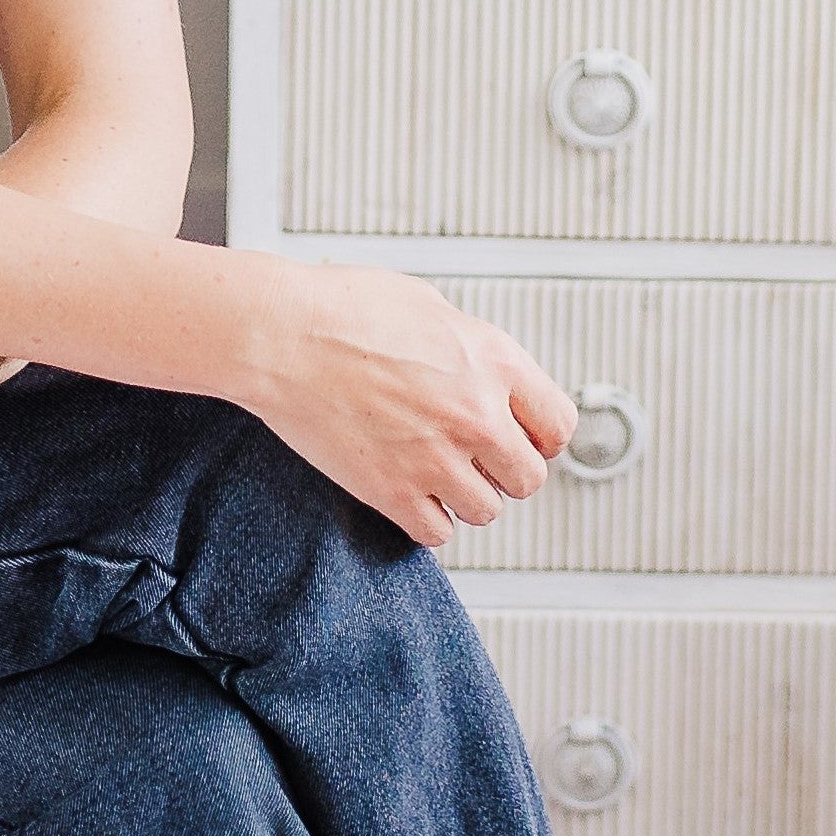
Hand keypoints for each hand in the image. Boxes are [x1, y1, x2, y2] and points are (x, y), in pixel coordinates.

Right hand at [236, 265, 572, 547]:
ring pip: (487, 510)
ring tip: (431, 467)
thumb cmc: (337, 307)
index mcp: (492, 359)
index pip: (558, 425)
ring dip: (463, 494)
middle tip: (471, 454)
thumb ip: (468, 345)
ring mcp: (437, 458)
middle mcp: (476, 415)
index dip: (539, 434)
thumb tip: (481, 369)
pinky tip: (405, 486)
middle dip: (502, 468)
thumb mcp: (424, 303)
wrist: (277, 334)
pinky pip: (437, 533)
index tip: (522, 437)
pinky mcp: (394, 492)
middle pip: (528, 478)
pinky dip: (424, 516)